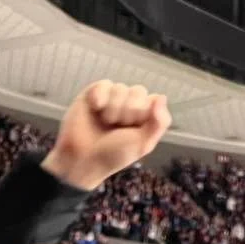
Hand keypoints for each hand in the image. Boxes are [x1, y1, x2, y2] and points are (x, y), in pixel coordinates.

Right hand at [41, 81, 171, 191]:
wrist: (83, 159)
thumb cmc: (114, 155)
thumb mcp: (143, 143)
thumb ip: (159, 122)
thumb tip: (161, 97)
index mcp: (143, 117)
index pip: (154, 99)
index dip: (145, 112)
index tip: (136, 128)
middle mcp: (128, 105)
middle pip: (138, 91)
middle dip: (129, 112)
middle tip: (117, 128)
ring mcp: (111, 98)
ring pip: (121, 88)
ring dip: (113, 109)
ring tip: (105, 123)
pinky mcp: (93, 94)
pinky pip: (104, 84)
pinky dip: (101, 98)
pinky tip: (96, 109)